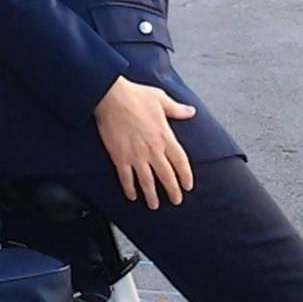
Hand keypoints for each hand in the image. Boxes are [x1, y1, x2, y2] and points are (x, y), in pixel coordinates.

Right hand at [94, 76, 195, 208]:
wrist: (111, 98)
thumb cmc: (136, 96)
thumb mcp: (161, 99)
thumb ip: (177, 109)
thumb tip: (191, 112)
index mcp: (165, 136)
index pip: (180, 162)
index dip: (185, 175)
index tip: (188, 185)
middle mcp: (153, 150)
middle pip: (166, 176)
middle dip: (172, 190)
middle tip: (176, 201)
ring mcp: (136, 156)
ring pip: (147, 181)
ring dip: (152, 195)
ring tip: (154, 205)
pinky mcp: (120, 157)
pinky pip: (126, 178)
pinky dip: (129, 188)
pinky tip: (132, 196)